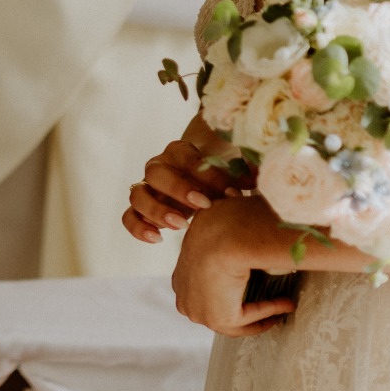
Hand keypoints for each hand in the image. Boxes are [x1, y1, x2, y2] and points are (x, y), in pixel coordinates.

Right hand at [123, 138, 239, 243]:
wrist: (203, 185)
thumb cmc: (220, 176)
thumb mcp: (233, 171)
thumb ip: (244, 173)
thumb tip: (260, 179)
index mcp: (179, 151)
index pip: (185, 156)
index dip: (205, 174)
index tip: (229, 193)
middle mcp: (158, 166)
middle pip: (155, 173)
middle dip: (179, 190)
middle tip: (203, 206)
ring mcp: (147, 188)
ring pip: (138, 195)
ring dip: (157, 210)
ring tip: (182, 225)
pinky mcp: (141, 210)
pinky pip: (129, 217)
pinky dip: (139, 228)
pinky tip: (158, 239)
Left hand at [172, 197, 295, 336]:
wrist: (225, 232)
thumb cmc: (222, 220)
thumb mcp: (218, 221)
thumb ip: (226, 229)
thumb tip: (236, 205)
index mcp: (182, 270)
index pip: (203, 286)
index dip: (229, 288)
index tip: (252, 284)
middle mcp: (184, 294)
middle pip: (218, 306)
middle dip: (244, 305)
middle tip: (270, 301)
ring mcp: (198, 310)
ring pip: (234, 317)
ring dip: (262, 311)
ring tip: (285, 303)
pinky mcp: (217, 319)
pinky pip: (248, 319)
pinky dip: (269, 311)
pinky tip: (288, 303)